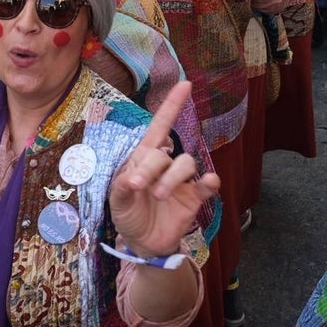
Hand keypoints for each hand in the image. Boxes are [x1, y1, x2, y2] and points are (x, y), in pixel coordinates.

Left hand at [109, 81, 219, 258]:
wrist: (143, 243)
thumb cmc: (128, 214)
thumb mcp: (116, 201)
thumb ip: (121, 188)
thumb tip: (132, 181)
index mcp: (144, 158)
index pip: (160, 126)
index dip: (172, 105)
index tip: (185, 84)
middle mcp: (165, 165)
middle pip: (166, 151)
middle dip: (151, 167)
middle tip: (138, 186)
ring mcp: (182, 181)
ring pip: (187, 164)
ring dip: (172, 178)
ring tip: (158, 195)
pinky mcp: (195, 198)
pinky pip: (208, 184)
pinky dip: (210, 182)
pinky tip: (207, 183)